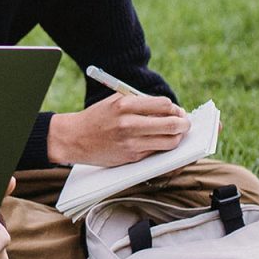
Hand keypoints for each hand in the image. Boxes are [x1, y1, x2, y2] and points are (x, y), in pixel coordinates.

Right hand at [48, 93, 189, 166]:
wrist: (74, 138)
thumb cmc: (97, 118)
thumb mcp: (115, 101)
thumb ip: (140, 103)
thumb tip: (168, 109)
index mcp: (124, 105)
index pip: (164, 105)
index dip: (174, 108)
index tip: (176, 111)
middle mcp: (129, 124)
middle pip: (171, 124)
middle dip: (184, 124)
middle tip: (185, 124)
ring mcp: (131, 143)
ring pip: (169, 142)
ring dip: (177, 138)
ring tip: (176, 134)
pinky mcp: (131, 157)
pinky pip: (156, 152)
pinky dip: (163, 147)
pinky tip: (161, 142)